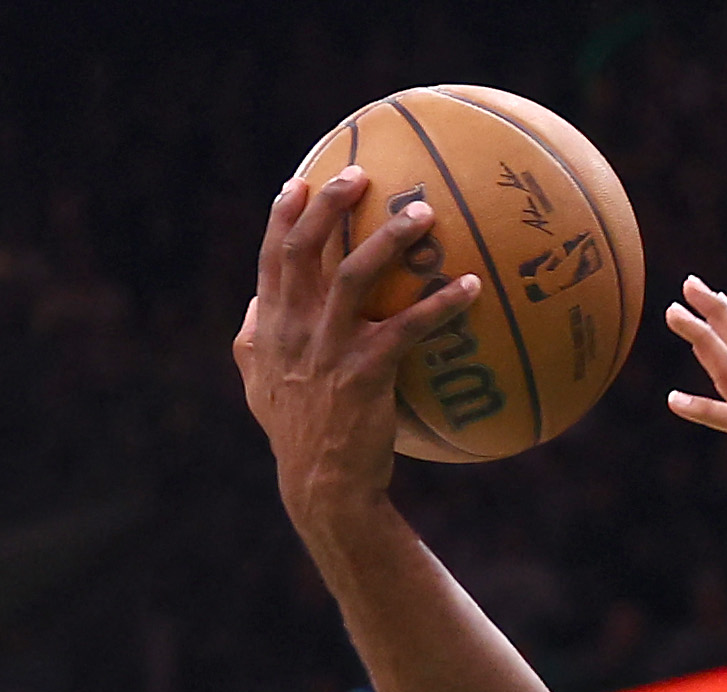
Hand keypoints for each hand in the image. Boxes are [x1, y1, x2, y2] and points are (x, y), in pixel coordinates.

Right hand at [237, 170, 478, 525]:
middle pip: (304, 250)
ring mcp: (327, 350)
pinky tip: (471, 288)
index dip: (284, 215)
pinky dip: (439, 305)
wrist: (321, 484)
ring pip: (353, 276)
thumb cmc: (297, 434)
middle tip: (361, 172)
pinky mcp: (364, 374)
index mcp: (271, 325)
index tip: (301, 180)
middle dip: (329, 205)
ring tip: (425, 213)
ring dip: (389, 239)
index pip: (271, 257)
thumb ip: (255, 338)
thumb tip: (257, 301)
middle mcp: (294, 329)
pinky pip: (407, 329)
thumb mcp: (258, 383)